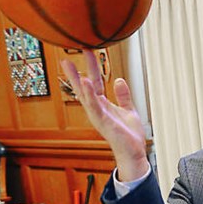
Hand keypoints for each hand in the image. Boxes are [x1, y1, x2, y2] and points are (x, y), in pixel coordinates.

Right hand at [62, 51, 148, 180]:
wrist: (134, 152)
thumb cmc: (129, 135)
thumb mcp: (128, 110)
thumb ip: (123, 96)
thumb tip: (119, 80)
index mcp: (103, 105)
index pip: (94, 82)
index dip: (90, 67)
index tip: (86, 51)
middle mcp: (97, 109)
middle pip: (84, 87)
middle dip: (76, 72)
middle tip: (68, 55)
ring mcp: (98, 116)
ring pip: (85, 95)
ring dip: (78, 81)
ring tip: (71, 66)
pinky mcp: (103, 122)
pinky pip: (94, 106)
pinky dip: (89, 94)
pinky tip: (85, 83)